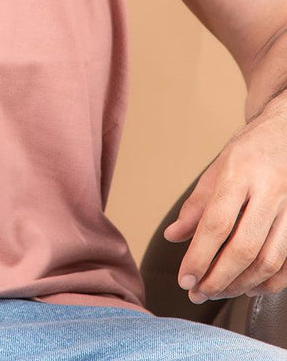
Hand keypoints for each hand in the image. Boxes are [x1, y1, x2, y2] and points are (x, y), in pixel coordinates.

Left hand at [163, 100, 286, 303]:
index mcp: (240, 173)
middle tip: (198, 292)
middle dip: (218, 278)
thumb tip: (173, 236)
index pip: (216, 223)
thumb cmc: (250, 151)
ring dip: (241, 284)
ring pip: (269, 260)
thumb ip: (196, 205)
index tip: (185, 277)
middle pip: (244, 247)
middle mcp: (269, 191)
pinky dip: (269, 283)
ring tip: (217, 292)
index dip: (199, 256)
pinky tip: (249, 287)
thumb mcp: (217, 168)